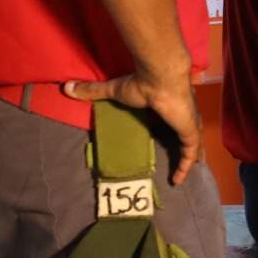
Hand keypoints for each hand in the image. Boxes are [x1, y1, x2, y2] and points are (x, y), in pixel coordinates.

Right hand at [63, 68, 201, 184]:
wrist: (161, 77)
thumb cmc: (140, 83)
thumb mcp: (113, 90)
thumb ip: (93, 91)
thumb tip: (66, 88)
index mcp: (166, 103)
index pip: (169, 118)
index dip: (167, 127)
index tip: (160, 137)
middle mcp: (182, 113)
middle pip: (185, 132)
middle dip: (184, 144)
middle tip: (178, 159)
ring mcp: (188, 123)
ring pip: (192, 145)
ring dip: (189, 158)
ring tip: (183, 173)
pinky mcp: (190, 132)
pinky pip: (190, 154)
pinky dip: (185, 167)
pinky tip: (177, 181)